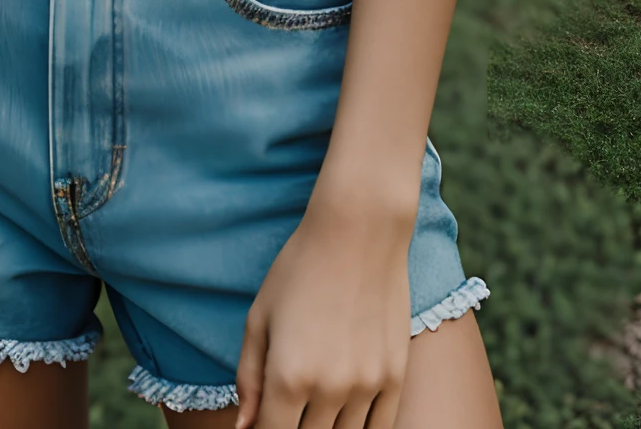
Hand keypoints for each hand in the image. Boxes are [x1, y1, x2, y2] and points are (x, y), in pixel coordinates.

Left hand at [235, 198, 412, 428]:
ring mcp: (367, 386)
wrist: (359, 231)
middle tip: (288, 407)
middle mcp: (329, 389)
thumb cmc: (299, 269)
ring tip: (313, 408)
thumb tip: (245, 427)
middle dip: (293, 428)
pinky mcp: (395, 378)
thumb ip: (249, 378)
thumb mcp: (259, 317)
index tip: (264, 422)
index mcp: (288, 376)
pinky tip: (345, 419)